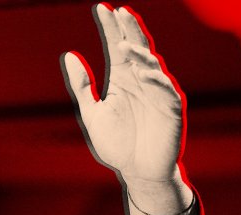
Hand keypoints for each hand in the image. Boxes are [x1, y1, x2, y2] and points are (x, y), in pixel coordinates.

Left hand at [63, 4, 184, 188]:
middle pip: (136, 48)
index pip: (117, 46)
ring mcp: (157, 92)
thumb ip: (82, 86)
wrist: (138, 172)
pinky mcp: (170, 108)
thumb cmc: (117, 144)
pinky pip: (165, 90)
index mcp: (123, 79)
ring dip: (139, 54)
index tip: (101, 8)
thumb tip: (69, 55)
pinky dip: (155, 80)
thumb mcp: (92, 113)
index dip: (110, 28)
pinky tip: (142, 73)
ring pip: (151, 65)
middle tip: (118, 12)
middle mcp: (141, 80)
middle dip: (128, 30)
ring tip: (124, 44)